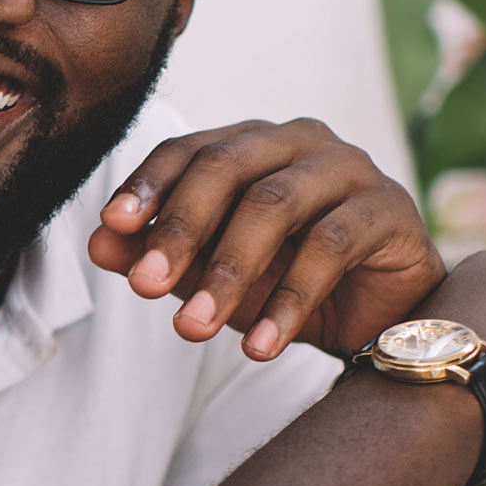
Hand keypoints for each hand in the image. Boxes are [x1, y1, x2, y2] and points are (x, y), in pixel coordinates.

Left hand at [88, 118, 445, 360]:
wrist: (379, 312)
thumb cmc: (286, 276)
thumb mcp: (210, 271)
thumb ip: (156, 252)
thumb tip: (98, 243)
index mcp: (248, 143)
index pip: (187, 150)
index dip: (147, 183)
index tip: (112, 223)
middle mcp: (295, 140)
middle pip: (225, 169)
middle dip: (179, 228)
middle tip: (144, 285)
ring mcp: (346, 167)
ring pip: (274, 205)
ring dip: (227, 271)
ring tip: (191, 327)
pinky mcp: (387, 208)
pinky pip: (330, 247)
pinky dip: (288, 300)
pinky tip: (258, 345)